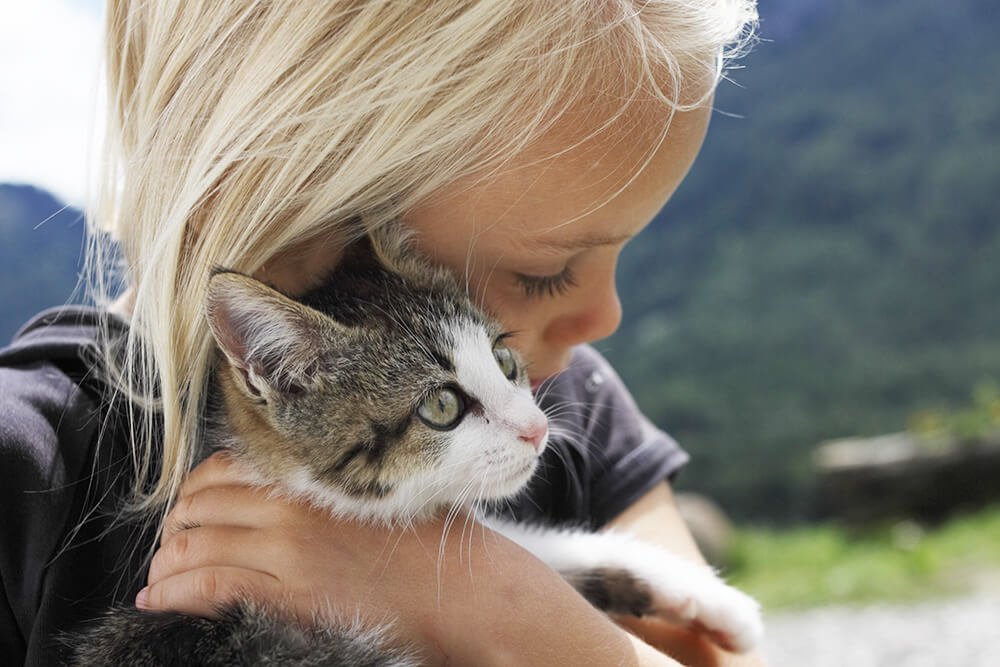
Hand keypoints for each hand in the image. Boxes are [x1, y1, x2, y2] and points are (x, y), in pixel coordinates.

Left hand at [138, 452, 526, 661]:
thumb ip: (327, 484)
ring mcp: (289, 554)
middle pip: (201, 506)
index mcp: (315, 478)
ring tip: (158, 577)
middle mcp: (293, 508)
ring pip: (194, 546)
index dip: (195, 489)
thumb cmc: (430, 543)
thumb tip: (278, 493)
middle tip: (169, 542)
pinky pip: (207, 589)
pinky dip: (172, 594)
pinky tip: (158, 601)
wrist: (465, 591)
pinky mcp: (290, 598)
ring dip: (165, 562)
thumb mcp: (380, 491)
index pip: (226, 470)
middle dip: (174, 526)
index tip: (190, 506)